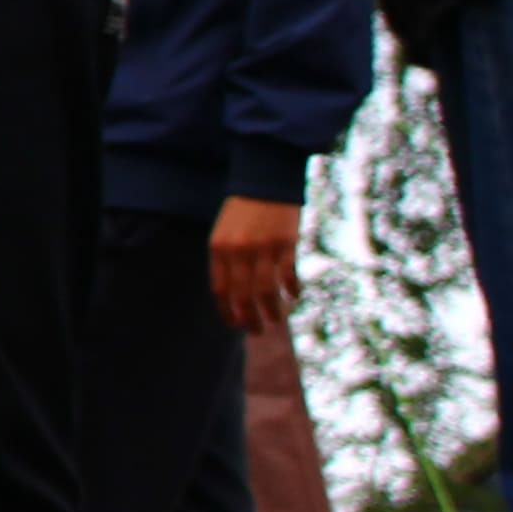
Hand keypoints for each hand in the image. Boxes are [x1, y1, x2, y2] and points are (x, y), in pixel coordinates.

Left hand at [207, 194, 301, 331]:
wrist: (265, 180)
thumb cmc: (244, 211)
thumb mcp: (225, 233)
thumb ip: (226, 261)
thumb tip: (234, 297)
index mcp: (218, 248)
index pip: (220, 290)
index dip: (228, 312)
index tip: (236, 324)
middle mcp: (238, 250)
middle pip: (242, 296)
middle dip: (250, 319)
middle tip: (256, 331)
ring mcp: (262, 247)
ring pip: (266, 291)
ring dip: (271, 311)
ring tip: (275, 320)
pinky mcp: (286, 243)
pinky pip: (288, 275)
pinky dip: (291, 290)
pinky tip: (293, 296)